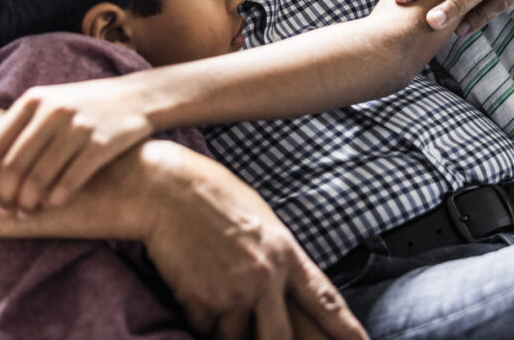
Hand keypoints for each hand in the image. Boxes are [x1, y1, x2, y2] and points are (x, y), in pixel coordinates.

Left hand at [0, 75, 151, 212]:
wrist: (138, 97)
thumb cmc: (88, 104)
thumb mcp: (52, 102)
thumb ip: (19, 125)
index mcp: (35, 99)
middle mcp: (54, 111)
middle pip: (15, 166)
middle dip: (7, 195)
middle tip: (8, 211)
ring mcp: (79, 127)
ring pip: (40, 177)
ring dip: (29, 202)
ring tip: (28, 213)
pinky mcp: (102, 143)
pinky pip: (70, 181)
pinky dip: (56, 198)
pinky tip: (54, 204)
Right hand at [139, 142, 366, 339]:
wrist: (167, 189)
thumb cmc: (214, 195)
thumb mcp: (260, 218)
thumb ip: (277, 254)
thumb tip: (284, 285)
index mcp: (285, 251)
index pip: (324, 299)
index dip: (346, 328)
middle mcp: (265, 276)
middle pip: (281, 339)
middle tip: (267, 338)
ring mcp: (232, 292)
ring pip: (237, 339)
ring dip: (228, 328)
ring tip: (214, 291)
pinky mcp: (200, 302)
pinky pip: (204, 329)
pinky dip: (201, 318)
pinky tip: (192, 285)